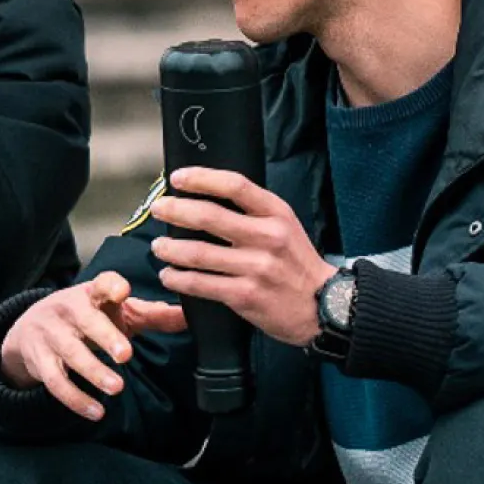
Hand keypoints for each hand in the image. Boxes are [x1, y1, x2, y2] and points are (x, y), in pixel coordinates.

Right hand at [0, 271, 185, 420]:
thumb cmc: (86, 318)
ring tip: (116, 388)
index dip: (111, 286)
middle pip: (86, 321)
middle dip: (105, 336)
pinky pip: (56, 382)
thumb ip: (152, 315)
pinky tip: (96, 412)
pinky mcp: (40, 360)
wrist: (29, 329)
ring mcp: (51, 335)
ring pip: (70, 354)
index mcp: (92, 294)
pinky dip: (75, 399)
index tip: (123, 292)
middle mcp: (68, 310)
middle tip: (126, 355)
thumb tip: (189, 317)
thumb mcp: (115, 311)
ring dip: (93, 372)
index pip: (101, 283)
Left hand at [148, 167, 335, 348]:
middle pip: (210, 216)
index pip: (235, 185)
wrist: (325, 305)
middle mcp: (267, 237)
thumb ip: (253, 211)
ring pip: (199, 253)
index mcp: (276, 213)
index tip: (177, 178)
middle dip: (175, 210)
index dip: (201, 178)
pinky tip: (169, 275)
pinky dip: (179, 279)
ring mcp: (256, 267)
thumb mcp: (285, 225)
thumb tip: (206, 197)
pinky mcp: (245, 295)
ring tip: (159, 247)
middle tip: (159, 209)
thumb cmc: (296, 263)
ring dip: (171, 248)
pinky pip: (201, 284)